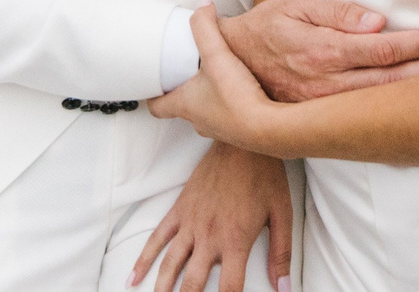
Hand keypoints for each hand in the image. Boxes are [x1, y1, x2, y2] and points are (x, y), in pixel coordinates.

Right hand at [128, 139, 291, 291]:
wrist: (242, 141)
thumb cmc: (265, 176)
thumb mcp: (281, 214)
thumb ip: (281, 253)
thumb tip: (285, 286)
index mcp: (235, 240)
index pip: (230, 288)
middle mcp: (209, 236)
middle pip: (193, 283)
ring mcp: (190, 223)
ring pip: (170, 265)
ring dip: (162, 289)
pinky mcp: (180, 210)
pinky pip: (158, 238)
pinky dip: (144, 259)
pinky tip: (134, 277)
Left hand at [151, 5, 284, 154]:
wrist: (269, 128)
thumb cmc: (238, 100)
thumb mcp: (217, 55)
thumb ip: (206, 27)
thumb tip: (202, 6)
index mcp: (186, 104)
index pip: (157, 106)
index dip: (153, 95)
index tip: (152, 85)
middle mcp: (200, 120)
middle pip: (183, 107)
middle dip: (183, 91)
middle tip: (185, 75)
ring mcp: (220, 128)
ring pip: (207, 112)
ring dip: (209, 98)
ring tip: (217, 79)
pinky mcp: (239, 131)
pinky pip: (229, 116)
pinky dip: (231, 104)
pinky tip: (242, 92)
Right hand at [219, 0, 418, 101]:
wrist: (231, 64)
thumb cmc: (268, 26)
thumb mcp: (297, 5)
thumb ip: (337, 11)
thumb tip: (377, 21)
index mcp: (323, 50)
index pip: (383, 48)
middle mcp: (328, 84)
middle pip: (390, 80)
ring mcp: (326, 106)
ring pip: (381, 100)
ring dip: (417, 91)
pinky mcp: (323, 118)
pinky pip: (364, 114)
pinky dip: (392, 108)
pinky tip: (414, 103)